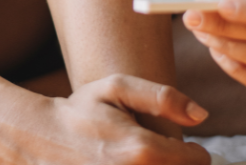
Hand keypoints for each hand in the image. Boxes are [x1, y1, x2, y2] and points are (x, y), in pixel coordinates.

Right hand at [0, 75, 209, 164]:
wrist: (44, 139)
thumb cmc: (83, 110)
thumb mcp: (117, 88)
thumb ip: (163, 98)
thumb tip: (201, 115)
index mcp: (142, 150)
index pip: (197, 160)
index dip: (193, 150)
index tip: (182, 144)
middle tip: (163, 154)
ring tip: (145, 159)